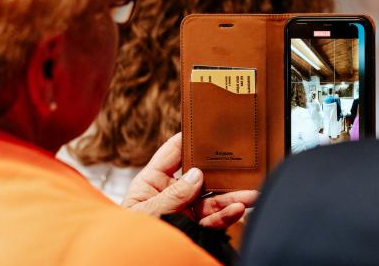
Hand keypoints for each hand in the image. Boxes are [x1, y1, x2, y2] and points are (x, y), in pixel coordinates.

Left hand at [122, 132, 257, 227]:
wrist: (130, 265)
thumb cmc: (128, 237)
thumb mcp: (146, 212)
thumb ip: (172, 195)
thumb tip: (196, 175)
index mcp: (152, 182)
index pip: (173, 153)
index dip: (189, 139)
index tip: (208, 127)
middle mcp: (171, 195)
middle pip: (200, 176)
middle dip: (222, 171)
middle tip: (242, 165)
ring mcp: (183, 213)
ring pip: (212, 200)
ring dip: (232, 196)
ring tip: (250, 194)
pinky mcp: (193, 230)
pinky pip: (212, 221)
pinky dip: (226, 216)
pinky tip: (238, 209)